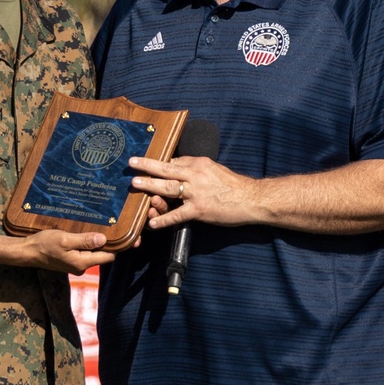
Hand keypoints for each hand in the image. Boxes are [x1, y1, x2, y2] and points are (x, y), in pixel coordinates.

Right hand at [18, 229, 114, 274]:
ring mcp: (76, 265)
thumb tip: (103, 239)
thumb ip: (84, 240)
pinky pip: (84, 253)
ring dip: (94, 243)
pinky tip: (83, 234)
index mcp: (82, 263)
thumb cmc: (44, 244)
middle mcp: (81, 267)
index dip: (114, 245)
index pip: (108, 257)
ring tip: (94, 228)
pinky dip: (85, 244)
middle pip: (101, 255)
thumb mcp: (65, 239)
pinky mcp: (71, 262)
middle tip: (106, 226)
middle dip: (104, 243)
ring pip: (92, 253)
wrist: (28, 252)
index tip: (117, 232)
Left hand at [129, 153, 259, 229]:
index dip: (160, 163)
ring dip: (150, 185)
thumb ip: (198, 170)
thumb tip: (183, 170)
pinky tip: (152, 222)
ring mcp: (196, 193)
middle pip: (166, 169)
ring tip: (135, 184)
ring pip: (168, 188)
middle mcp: (195, 175)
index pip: (175, 161)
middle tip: (132, 163)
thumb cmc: (234, 186)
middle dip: (148, 165)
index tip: (147, 162)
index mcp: (199, 164)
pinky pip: (177, 215)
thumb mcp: (215, 170)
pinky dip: (163, 219)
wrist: (251, 199)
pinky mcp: (199, 210)